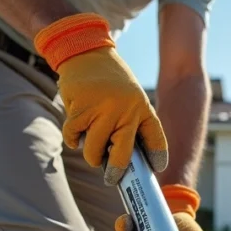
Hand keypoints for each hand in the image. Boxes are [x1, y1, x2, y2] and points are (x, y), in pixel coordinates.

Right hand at [33, 13, 167, 181]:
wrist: (86, 51)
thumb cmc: (110, 80)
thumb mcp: (129, 97)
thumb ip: (129, 123)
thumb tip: (121, 161)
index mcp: (142, 107)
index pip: (155, 138)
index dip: (157, 157)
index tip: (156, 169)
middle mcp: (126, 110)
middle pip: (122, 155)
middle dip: (116, 172)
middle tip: (112, 179)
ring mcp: (103, 110)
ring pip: (94, 151)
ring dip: (91, 155)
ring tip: (92, 150)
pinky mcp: (80, 109)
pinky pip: (74, 138)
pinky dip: (73, 138)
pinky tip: (76, 131)